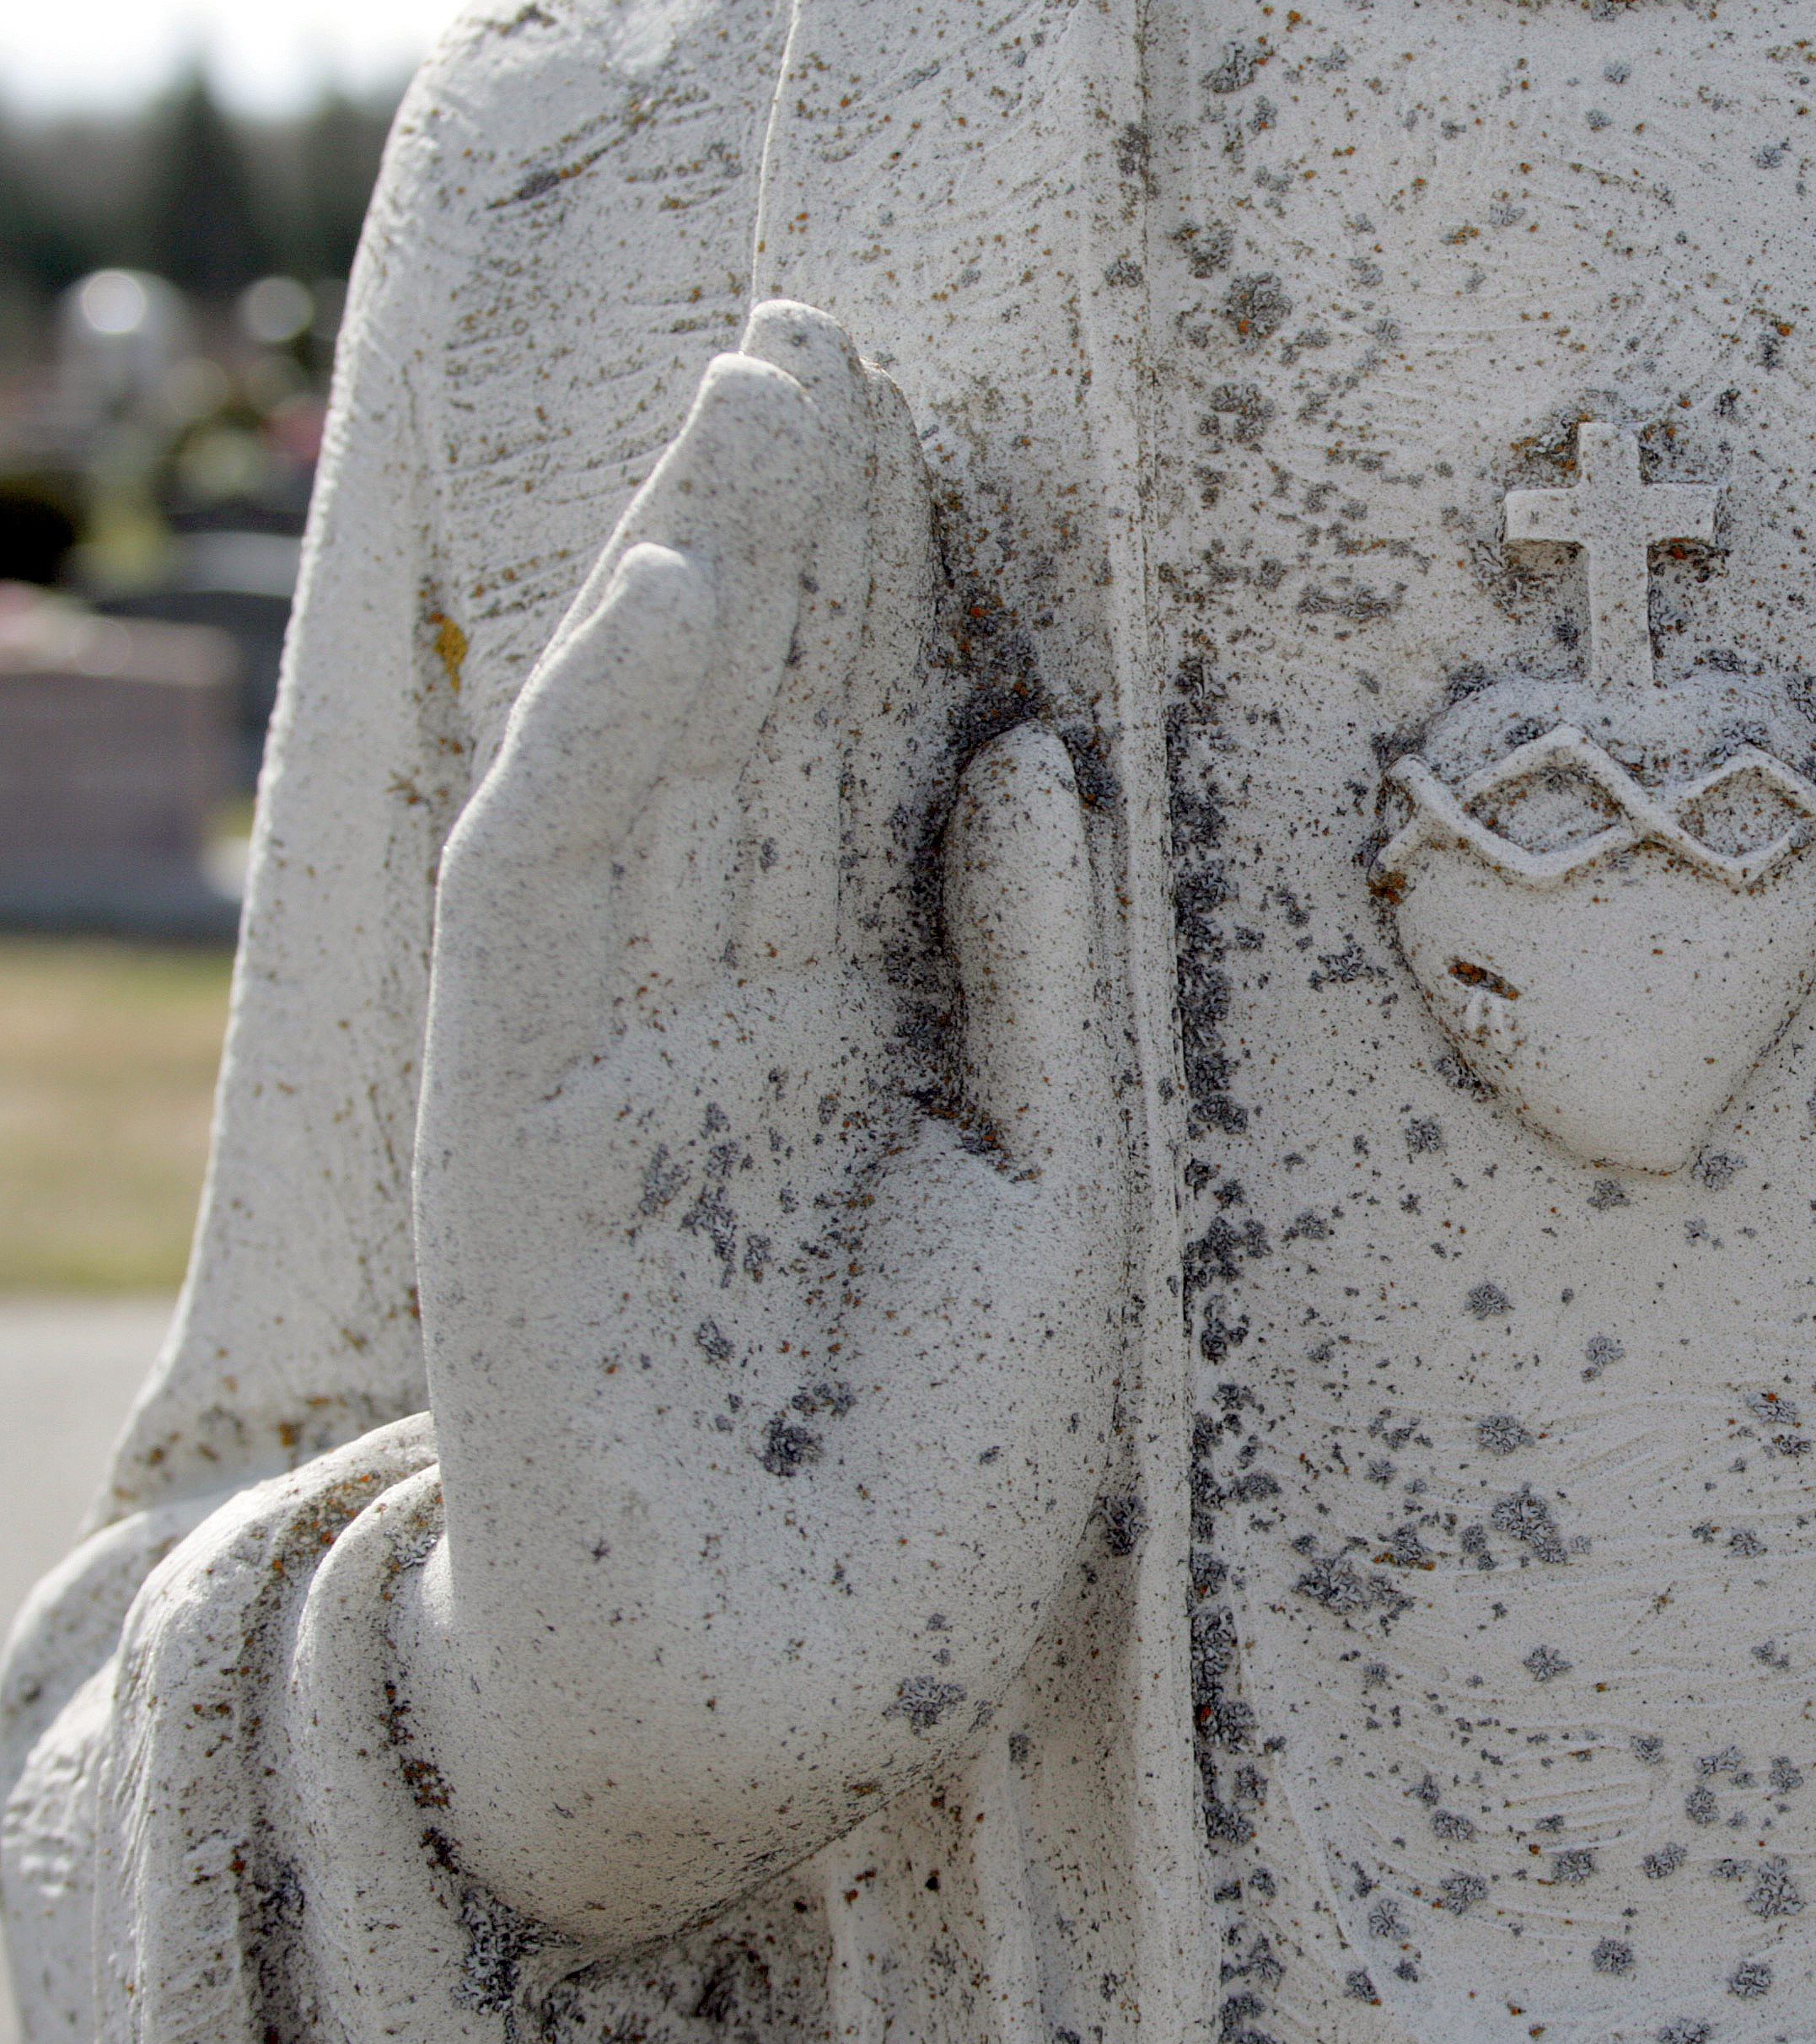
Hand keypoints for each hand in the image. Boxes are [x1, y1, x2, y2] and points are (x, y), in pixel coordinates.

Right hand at [403, 304, 1125, 1939]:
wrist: (810, 1699)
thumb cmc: (954, 1482)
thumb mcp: (1068, 1198)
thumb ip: (1035, 977)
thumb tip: (1027, 750)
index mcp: (860, 1032)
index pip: (869, 771)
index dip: (898, 602)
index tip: (944, 434)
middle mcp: (730, 1016)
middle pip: (759, 730)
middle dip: (800, 538)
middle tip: (840, 344)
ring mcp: (614, 1056)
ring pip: (652, 765)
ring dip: (700, 577)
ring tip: (768, 398)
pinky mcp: (519, 1123)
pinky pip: (547, 893)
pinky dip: (600, 735)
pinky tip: (664, 594)